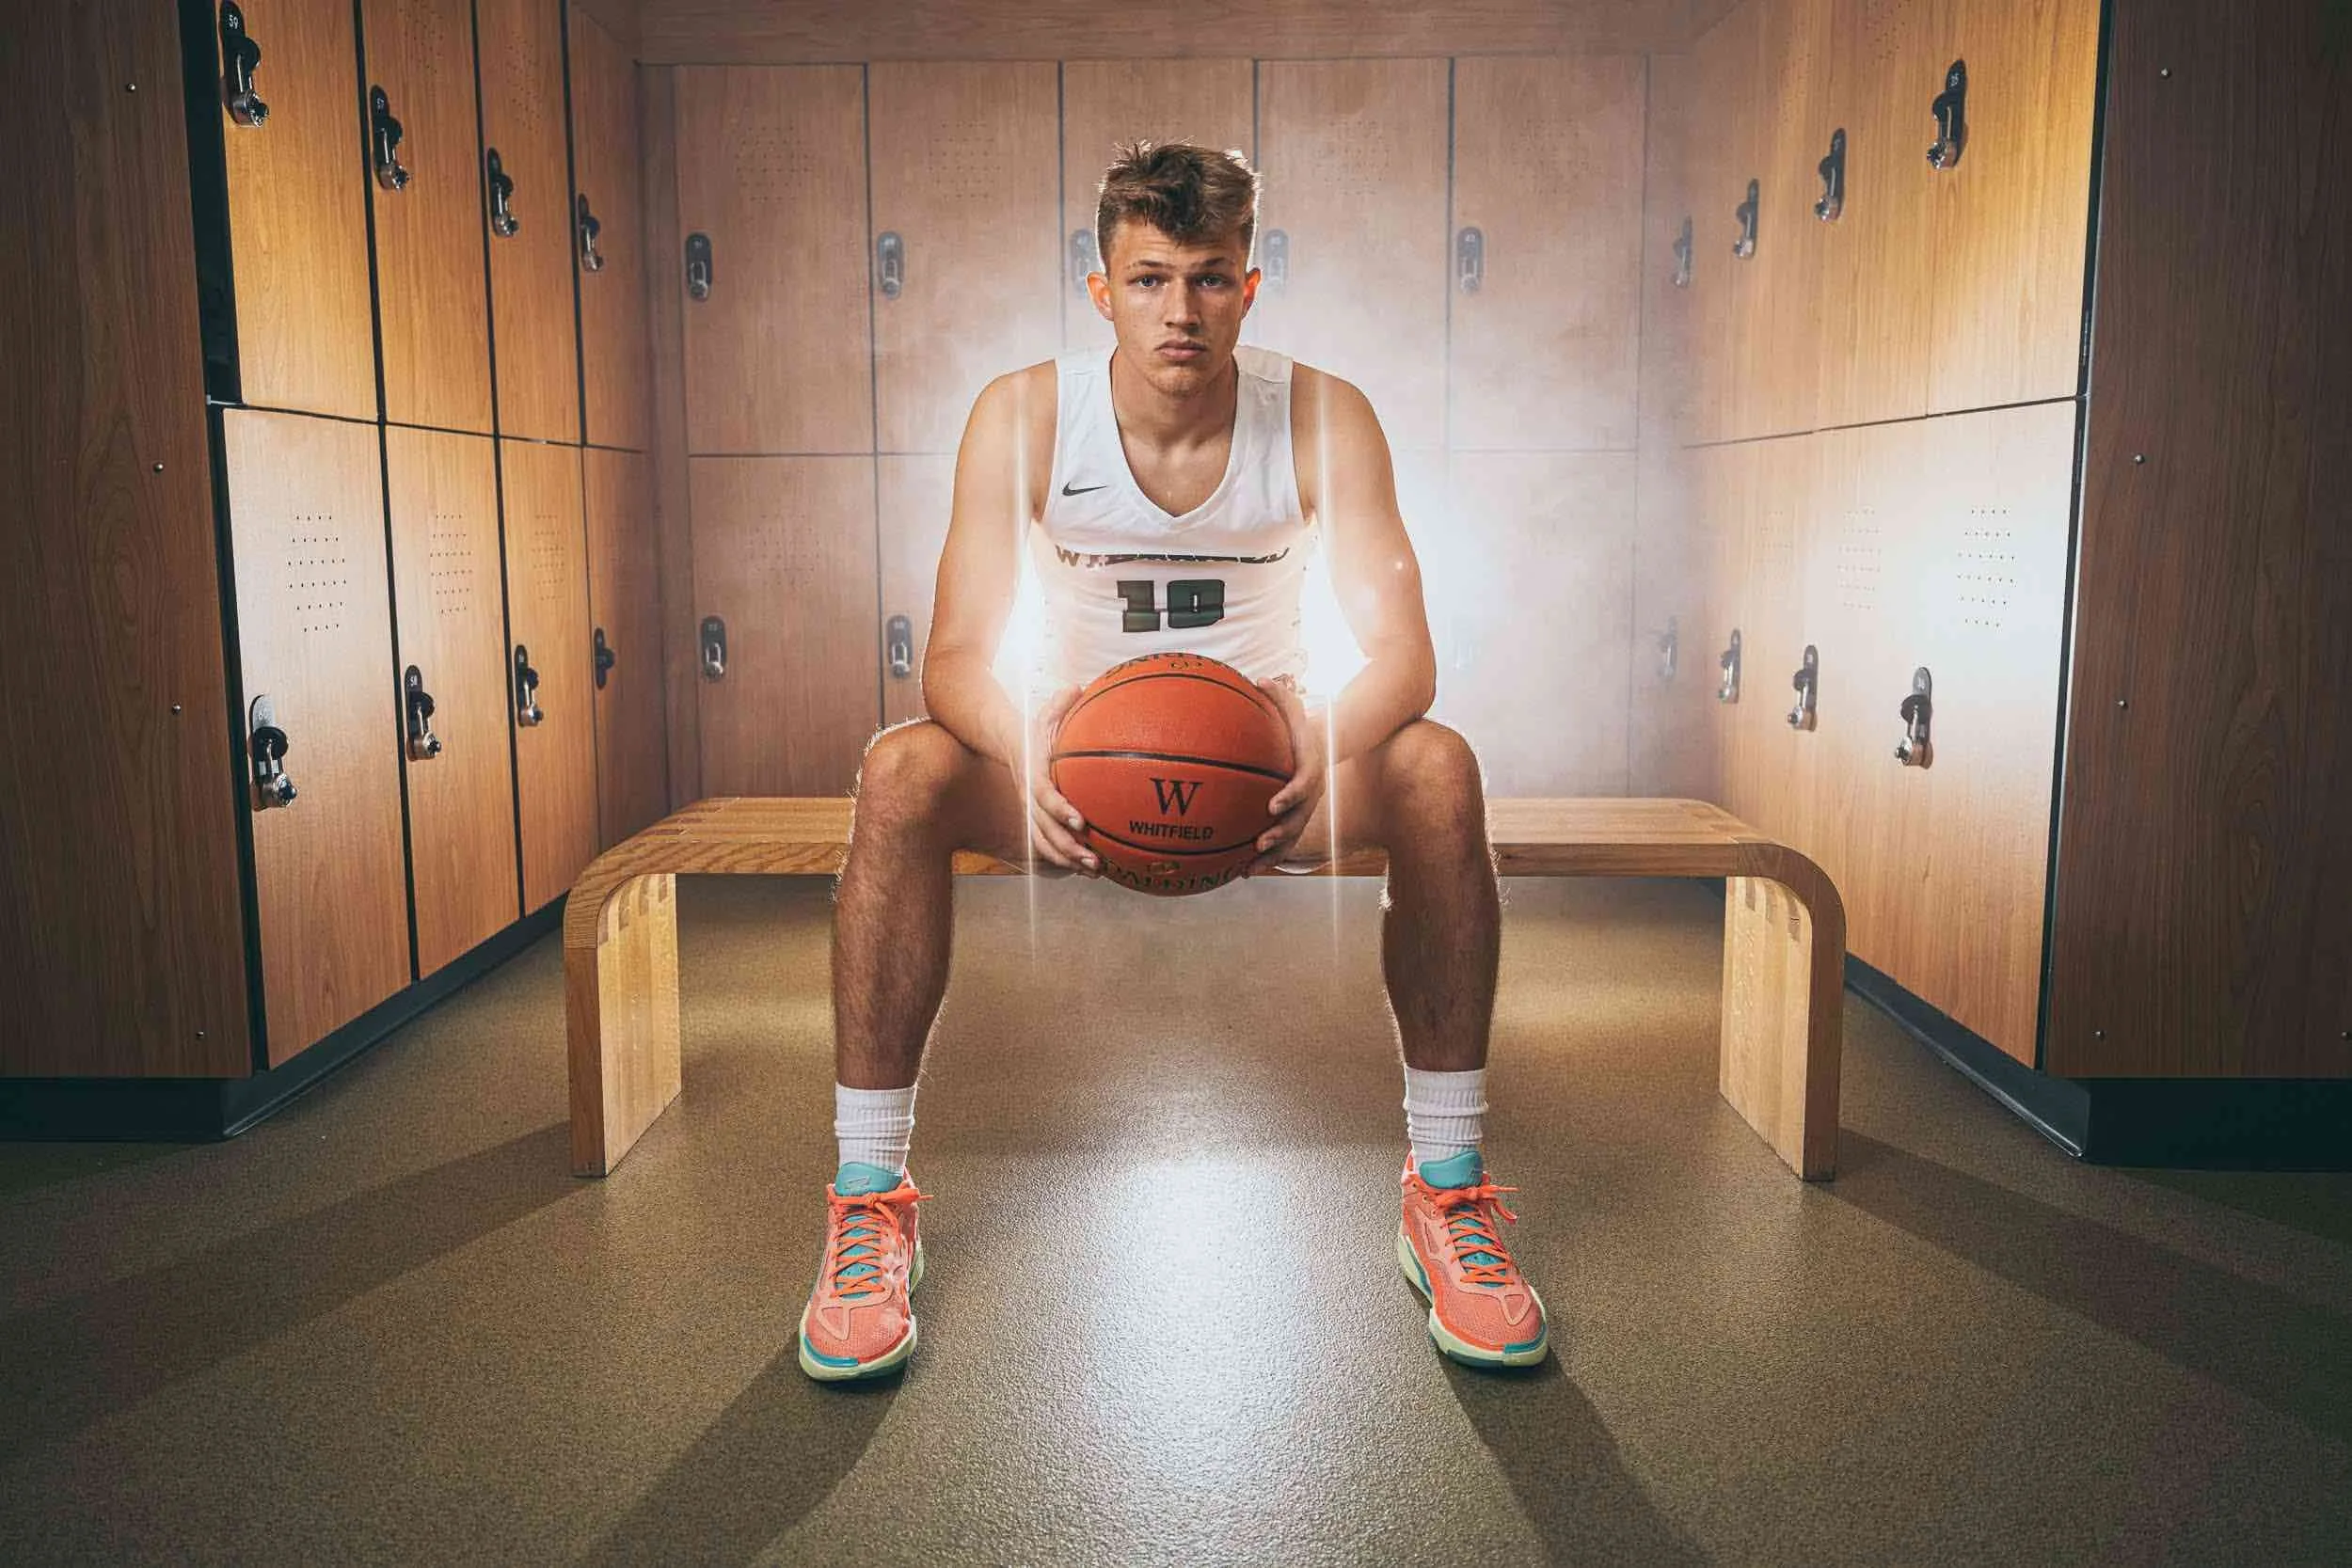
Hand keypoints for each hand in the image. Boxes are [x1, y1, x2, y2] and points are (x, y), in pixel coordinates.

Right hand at [1017, 683, 1099, 875]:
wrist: (1002, 740)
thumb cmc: (1031, 726)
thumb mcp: (1042, 712)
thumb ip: (1060, 703)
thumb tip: (1077, 687)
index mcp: (1032, 773)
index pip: (1044, 795)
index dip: (1061, 810)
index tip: (1081, 821)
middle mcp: (1028, 796)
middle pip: (1045, 829)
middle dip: (1069, 847)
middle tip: (1095, 860)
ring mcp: (1028, 810)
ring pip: (1043, 842)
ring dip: (1068, 860)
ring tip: (1095, 871)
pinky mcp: (1032, 817)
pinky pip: (1044, 843)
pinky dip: (1062, 859)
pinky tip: (1085, 869)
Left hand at [1245, 676, 1327, 875]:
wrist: (1321, 748)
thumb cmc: (1299, 726)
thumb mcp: (1293, 707)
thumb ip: (1279, 695)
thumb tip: (1260, 679)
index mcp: (1310, 769)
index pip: (1304, 784)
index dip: (1291, 796)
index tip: (1272, 804)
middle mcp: (1311, 794)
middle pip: (1299, 819)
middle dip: (1280, 833)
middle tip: (1259, 840)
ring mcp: (1305, 810)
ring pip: (1291, 838)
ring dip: (1272, 854)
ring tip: (1250, 866)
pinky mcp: (1295, 821)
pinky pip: (1282, 844)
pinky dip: (1266, 859)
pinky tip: (1242, 871)